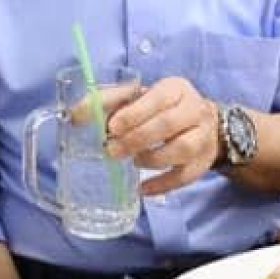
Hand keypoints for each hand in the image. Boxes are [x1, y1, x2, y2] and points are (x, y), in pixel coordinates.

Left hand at [104, 76, 221, 196]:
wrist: (199, 123)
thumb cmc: (159, 109)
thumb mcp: (137, 97)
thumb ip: (107, 102)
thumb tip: (76, 114)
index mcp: (176, 89)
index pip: (158, 98)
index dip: (134, 114)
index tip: (112, 127)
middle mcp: (195, 110)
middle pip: (168, 124)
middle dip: (137, 139)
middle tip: (113, 150)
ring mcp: (203, 137)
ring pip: (182, 149)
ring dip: (152, 159)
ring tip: (134, 161)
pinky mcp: (202, 163)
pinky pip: (184, 176)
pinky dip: (161, 185)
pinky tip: (141, 188)